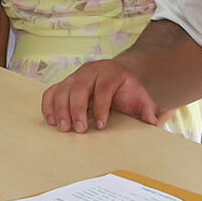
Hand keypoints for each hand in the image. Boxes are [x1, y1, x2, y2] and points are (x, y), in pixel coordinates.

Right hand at [41, 60, 159, 131]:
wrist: (118, 77)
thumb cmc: (128, 92)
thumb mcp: (141, 98)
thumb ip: (148, 110)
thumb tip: (152, 123)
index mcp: (111, 72)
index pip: (103, 88)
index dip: (101, 106)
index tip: (100, 125)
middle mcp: (91, 71)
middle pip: (80, 87)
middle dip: (77, 109)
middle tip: (79, 129)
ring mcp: (75, 76)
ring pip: (63, 89)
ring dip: (60, 109)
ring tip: (64, 128)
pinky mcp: (65, 83)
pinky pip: (51, 91)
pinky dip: (49, 105)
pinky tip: (52, 121)